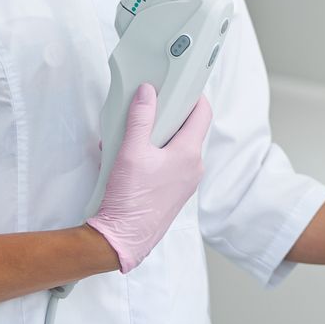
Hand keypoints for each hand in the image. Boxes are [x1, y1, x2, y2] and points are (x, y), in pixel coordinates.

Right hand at [87, 83, 210, 272]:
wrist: (122, 239)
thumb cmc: (129, 199)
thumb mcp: (130, 151)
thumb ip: (140, 118)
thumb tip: (147, 91)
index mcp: (189, 154)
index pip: (202, 113)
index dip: (192, 95)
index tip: (178, 84)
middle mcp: (193, 168)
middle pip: (188, 129)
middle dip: (167, 116)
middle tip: (148, 106)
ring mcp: (185, 183)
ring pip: (176, 148)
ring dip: (156, 137)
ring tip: (130, 135)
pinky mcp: (173, 193)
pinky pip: (168, 165)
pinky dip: (153, 155)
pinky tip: (128, 157)